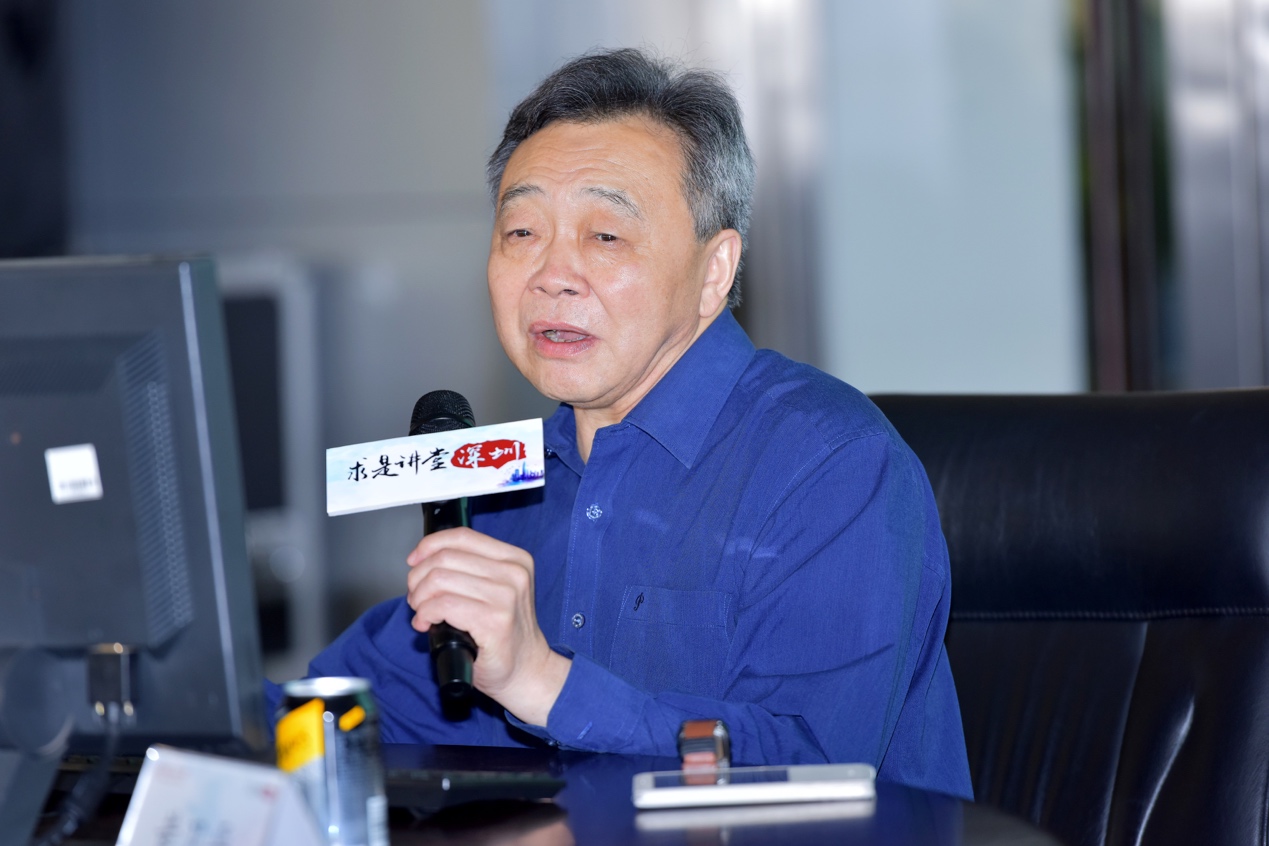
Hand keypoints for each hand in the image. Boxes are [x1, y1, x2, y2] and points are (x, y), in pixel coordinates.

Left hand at [405, 527, 570, 725]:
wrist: (527, 670)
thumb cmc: (506, 634)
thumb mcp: (496, 590)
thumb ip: (470, 570)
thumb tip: (423, 560)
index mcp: (515, 560)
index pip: (462, 536)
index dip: (430, 545)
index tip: (415, 561)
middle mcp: (513, 573)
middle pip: (445, 558)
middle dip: (418, 578)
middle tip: (417, 598)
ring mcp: (505, 597)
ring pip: (439, 580)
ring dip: (420, 598)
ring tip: (422, 612)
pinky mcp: (494, 621)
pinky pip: (442, 605)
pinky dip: (425, 614)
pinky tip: (426, 624)